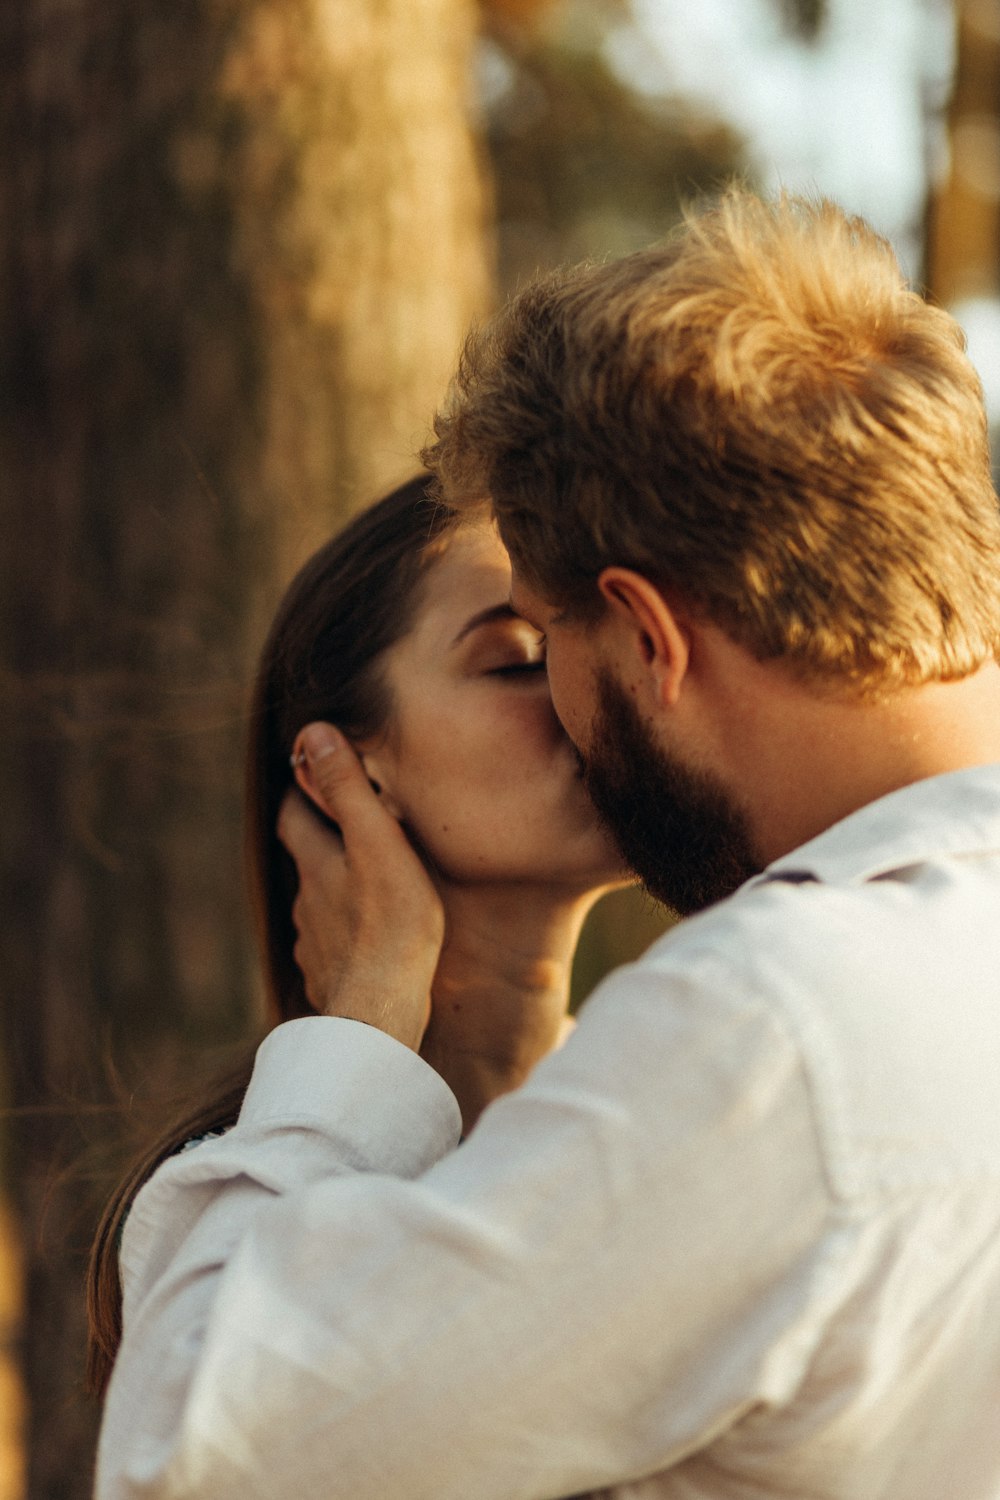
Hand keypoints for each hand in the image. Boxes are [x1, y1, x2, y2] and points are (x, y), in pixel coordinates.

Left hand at [276, 723, 443, 1050]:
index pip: (293, 815)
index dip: (300, 792)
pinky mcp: (328, 976)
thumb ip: (348, 790)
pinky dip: (346, 934)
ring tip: (366, 883)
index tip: (315, 774)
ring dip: (336, 890)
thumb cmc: (391, 926)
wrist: (380, 1013)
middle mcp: (307, 900)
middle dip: (321, 841)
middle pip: (305, 860)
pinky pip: (333, 946)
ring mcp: (314, 942)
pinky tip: (367, 940)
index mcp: (316, 863)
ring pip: (319, 904)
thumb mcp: (378, 844)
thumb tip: (314, 733)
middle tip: (348, 827)